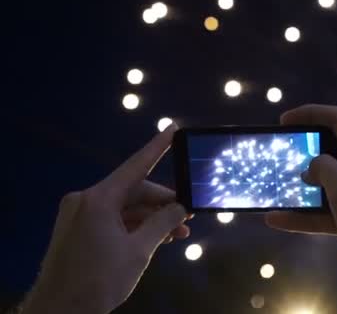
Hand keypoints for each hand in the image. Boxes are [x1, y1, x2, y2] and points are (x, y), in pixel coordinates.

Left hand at [22, 125, 191, 313]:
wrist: (60, 311)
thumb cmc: (100, 280)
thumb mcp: (139, 251)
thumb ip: (162, 224)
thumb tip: (180, 208)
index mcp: (98, 199)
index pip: (135, 166)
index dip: (157, 148)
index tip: (172, 129)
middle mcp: (86, 200)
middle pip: (133, 192)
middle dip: (162, 204)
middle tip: (187, 216)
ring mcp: (79, 215)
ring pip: (124, 208)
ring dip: (150, 219)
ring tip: (177, 234)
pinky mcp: (77, 230)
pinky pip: (112, 220)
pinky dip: (133, 227)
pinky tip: (155, 239)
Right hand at [265, 105, 336, 312]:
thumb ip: (323, 168)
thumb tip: (314, 167)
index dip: (311, 114)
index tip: (285, 120)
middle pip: (332, 152)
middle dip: (305, 153)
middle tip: (281, 157)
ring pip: (327, 186)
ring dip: (302, 188)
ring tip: (276, 189)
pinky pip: (326, 213)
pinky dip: (304, 216)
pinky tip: (278, 220)